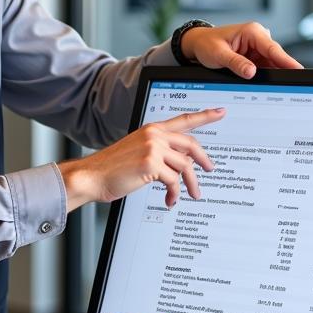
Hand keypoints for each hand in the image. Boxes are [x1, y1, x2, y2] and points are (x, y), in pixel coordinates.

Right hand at [57, 107, 221, 211]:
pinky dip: (174, 193)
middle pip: (191, 145)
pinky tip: (170, 200)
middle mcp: (154, 135)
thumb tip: (181, 164)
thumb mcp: (137, 152)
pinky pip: (173, 181)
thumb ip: (159, 151)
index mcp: (152, 129)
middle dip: (204, 160)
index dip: (205, 116)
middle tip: (210, 170)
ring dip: (191, 184)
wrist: (92, 176)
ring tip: (193, 195)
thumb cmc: (112, 168)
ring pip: (185, 166)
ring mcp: (153, 148)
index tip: (220, 112)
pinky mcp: (150, 164)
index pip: (184, 119)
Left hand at [181, 22, 301, 78]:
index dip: (286, 60)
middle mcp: (258, 38)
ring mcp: (258, 48)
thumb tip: (251, 72)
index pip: (272, 48)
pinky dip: (265, 76)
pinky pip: (265, 68)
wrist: (199, 44)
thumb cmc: (207, 44)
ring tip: (273, 87)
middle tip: (289, 85)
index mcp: (252, 31)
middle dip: (281, 70)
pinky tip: (265, 84)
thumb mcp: (219, 54)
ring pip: (272, 64)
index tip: (298, 69)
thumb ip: (236, 63)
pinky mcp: (255, 57)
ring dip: (272, 75)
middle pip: (276, 57)